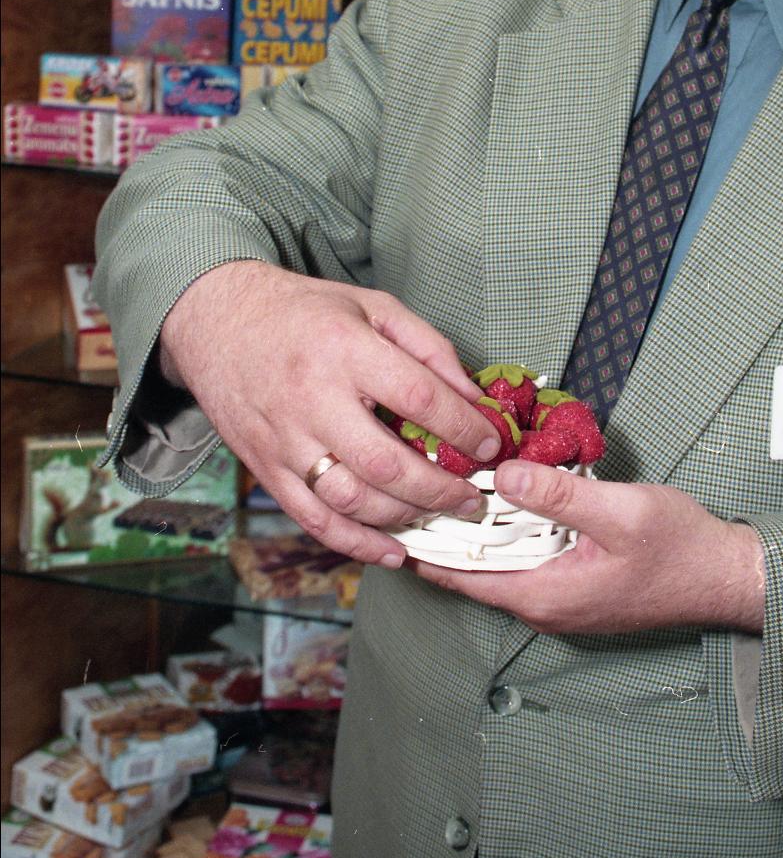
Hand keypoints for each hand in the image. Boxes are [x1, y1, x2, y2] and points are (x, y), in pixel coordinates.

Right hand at [159, 262, 499, 566]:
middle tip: (474, 497)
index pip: (418, 396)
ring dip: (405, 517)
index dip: (462, 427)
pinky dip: (357, 544)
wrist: (218, 321)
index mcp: (344, 349)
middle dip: (441, 489)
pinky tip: (393, 551)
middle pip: (387, 463)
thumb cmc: (304, 312)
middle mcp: (313, 399)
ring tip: (440, 515)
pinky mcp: (266, 469)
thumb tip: (473, 398)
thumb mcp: (373, 306)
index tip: (490, 444)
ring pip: (352, 499)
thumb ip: (428, 347)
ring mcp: (285, 440)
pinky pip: (314, 520)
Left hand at [414, 461, 765, 633]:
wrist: (728, 577)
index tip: (390, 510)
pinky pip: (526, 559)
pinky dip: (507, 532)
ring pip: (499, 563)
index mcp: (544, 596)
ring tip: (443, 483)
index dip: (421, 545)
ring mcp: (560, 599)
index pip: (460, 576)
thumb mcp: (620, 512)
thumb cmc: (681, 549)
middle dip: (443, 530)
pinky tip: (502, 498)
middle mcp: (544, 606)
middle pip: (473, 569)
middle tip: (412, 482)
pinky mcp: (575, 586)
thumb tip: (501, 476)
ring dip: (476, 529)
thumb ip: (560, 495)